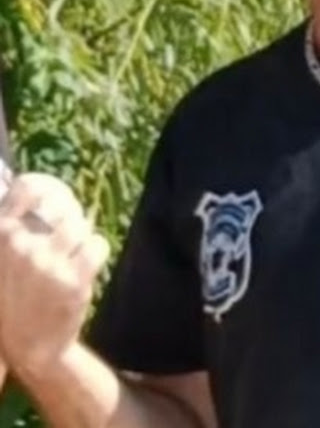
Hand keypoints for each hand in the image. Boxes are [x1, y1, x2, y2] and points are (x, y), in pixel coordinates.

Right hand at [0, 173, 109, 377]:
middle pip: (60, 209)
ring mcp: (46, 263)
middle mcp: (19, 247)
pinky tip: (85, 265)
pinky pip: (98, 244)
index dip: (40, 186)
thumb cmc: (13, 300)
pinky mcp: (73, 279)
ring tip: (71, 256)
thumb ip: (8, 229)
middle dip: (66, 221)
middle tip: (62, 242)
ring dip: (80, 238)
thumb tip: (18, 184)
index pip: (25, 189)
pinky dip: (96, 251)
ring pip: (80, 226)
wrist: (29, 347)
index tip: (46, 193)